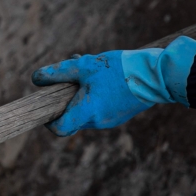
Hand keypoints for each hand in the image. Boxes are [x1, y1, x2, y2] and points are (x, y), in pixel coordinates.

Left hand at [32, 51, 151, 135]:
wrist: (159, 75)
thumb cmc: (120, 70)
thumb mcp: (84, 65)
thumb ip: (58, 72)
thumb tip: (36, 78)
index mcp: (87, 113)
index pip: (60, 129)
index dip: (49, 122)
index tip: (47, 108)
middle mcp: (98, 121)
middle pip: (72, 116)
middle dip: (66, 96)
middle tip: (70, 74)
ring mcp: (111, 119)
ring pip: (86, 109)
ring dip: (81, 91)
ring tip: (88, 66)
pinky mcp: (120, 114)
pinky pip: (99, 107)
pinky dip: (94, 93)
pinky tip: (102, 72)